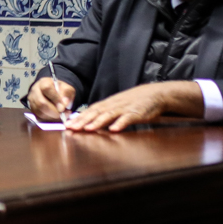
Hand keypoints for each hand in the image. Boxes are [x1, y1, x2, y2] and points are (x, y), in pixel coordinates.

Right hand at [27, 77, 76, 121]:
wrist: (54, 92)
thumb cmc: (60, 90)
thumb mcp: (67, 89)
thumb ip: (67, 94)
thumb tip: (64, 104)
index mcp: (43, 82)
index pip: (47, 89)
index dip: (55, 98)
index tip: (63, 107)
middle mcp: (35, 91)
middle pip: (41, 103)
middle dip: (53, 111)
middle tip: (63, 114)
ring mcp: (32, 101)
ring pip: (39, 112)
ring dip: (52, 116)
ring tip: (61, 116)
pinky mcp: (32, 109)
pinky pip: (39, 117)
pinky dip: (48, 119)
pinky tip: (55, 117)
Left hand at [66, 81, 201, 132]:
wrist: (155, 94)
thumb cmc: (134, 101)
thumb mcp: (117, 105)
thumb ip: (104, 113)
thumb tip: (88, 121)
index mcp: (108, 104)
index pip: (90, 110)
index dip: (78, 117)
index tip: (67, 125)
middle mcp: (114, 105)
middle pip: (96, 112)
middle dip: (83, 121)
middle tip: (72, 128)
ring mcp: (125, 108)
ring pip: (109, 115)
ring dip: (98, 122)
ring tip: (88, 129)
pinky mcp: (137, 113)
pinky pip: (128, 118)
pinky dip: (121, 123)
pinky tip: (114, 129)